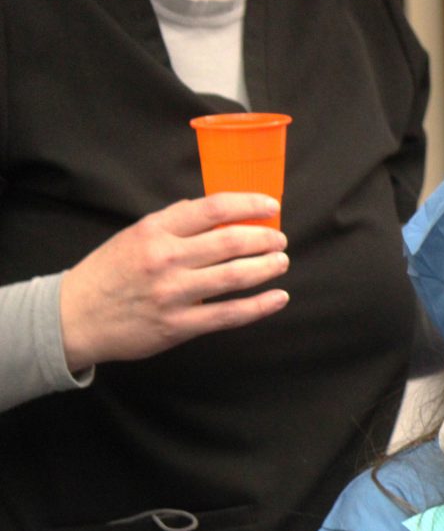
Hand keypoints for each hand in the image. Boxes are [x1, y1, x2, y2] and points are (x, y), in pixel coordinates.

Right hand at [60, 193, 288, 370]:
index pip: (213, 209)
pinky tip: (278, 297)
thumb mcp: (133, 235)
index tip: (271, 206)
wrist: (74, 317)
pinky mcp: (179, 325)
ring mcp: (174, 294)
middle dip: (265, 238)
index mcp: (155, 231)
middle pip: (231, 242)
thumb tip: (211, 209)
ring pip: (235, 277)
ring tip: (281, 262)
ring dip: (266, 267)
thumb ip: (172, 222)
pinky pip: (229, 315)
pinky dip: (260, 306)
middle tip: (280, 239)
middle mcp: (166, 259)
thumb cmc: (109, 273)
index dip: (249, 205)